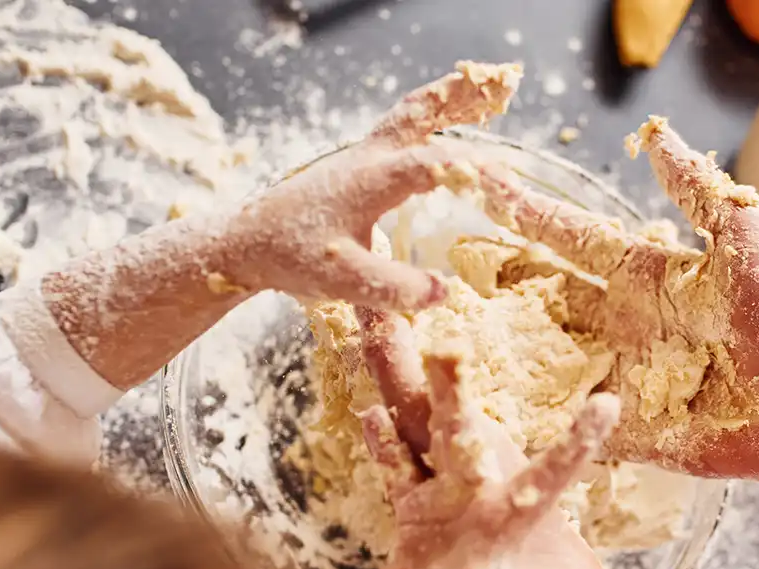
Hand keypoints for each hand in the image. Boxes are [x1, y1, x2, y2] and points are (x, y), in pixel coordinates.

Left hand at [211, 62, 526, 309]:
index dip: (474, 171)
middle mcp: (370, 160)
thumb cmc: (291, 258)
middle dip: (463, 98)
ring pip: (411, 113)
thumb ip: (392, 288)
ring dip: (449, 99)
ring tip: (487, 90)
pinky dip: (432, 119)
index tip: (511, 189)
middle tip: (504, 86)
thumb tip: (443, 292)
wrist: (247, 242)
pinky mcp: (359, 167)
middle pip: (420, 113)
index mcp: (370, 182)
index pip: (433, 164)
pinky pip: (402, 131)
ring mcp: (363, 157)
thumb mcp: (343, 282)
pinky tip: (446, 130)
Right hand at [349, 322, 620, 568]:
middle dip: (453, 391)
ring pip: (426, 437)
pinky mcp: (414, 513)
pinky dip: (385, 445)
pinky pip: (398, 471)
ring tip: (395, 338)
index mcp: (508, 525)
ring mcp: (444, 501)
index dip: (576, 443)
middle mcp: (477, 501)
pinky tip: (374, 411)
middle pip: (464, 437)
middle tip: (449, 345)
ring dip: (413, 394)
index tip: (609, 405)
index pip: (549, 476)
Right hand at [457, 116, 758, 484]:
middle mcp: (619, 323)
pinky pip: (560, 420)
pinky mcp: (618, 427)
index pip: (568, 236)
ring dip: (494, 345)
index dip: (525, 211)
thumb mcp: (741, 232)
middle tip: (438, 258)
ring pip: (539, 354)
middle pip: (540, 294)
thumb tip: (656, 133)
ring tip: (438, 331)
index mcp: (643, 277)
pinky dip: (521, 416)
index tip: (481, 181)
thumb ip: (694, 187)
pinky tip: (473, 407)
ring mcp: (614, 375)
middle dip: (492, 277)